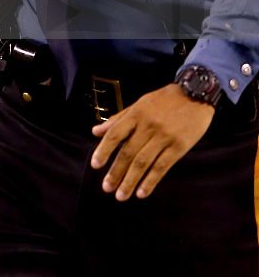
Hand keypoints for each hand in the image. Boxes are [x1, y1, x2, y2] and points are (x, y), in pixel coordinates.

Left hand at [90, 83, 213, 199]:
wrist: (195, 94)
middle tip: (106, 187)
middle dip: (116, 172)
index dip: (104, 150)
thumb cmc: (164, 100)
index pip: (115, 135)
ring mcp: (164, 137)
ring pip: (143, 162)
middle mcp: (148, 126)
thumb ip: (118, 119)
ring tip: (121, 195)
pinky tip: (142, 192)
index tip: (95, 165)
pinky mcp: (180, 147)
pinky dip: (151, 181)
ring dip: (130, 181)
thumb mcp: (139, 104)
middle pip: (128, 152)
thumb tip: (95, 131)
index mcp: (135, 114)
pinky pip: (162, 166)